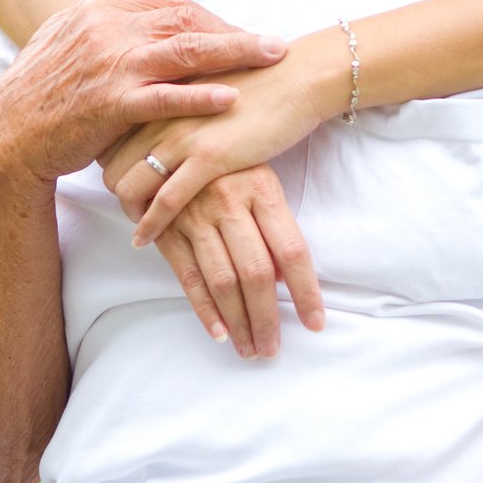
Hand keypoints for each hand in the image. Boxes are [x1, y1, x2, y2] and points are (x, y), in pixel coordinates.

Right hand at [0, 0, 283, 186]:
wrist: (10, 133)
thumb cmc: (46, 87)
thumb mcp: (74, 33)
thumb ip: (118, 7)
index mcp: (101, 9)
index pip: (171, 3)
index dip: (211, 17)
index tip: (240, 32)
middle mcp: (108, 28)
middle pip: (186, 20)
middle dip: (233, 31)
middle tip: (273, 45)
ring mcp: (110, 65)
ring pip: (184, 50)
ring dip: (234, 52)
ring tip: (271, 57)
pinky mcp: (110, 104)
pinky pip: (164, 97)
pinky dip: (199, 96)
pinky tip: (229, 98)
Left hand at [100, 27, 347, 244]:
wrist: (295, 77)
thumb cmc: (257, 81)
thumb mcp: (203, 85)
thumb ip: (178, 102)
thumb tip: (165, 122)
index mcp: (158, 94)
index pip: (111, 138)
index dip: (110, 165)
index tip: (120, 180)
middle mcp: (160, 114)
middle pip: (111, 165)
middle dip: (114, 191)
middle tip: (128, 208)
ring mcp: (182, 135)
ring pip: (129, 185)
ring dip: (129, 212)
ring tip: (137, 226)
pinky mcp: (208, 157)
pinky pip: (165, 201)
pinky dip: (150, 224)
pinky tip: (146, 239)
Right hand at [147, 166, 324, 357]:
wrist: (170, 134)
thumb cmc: (230, 163)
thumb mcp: (260, 179)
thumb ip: (275, 225)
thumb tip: (288, 280)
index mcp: (262, 188)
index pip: (292, 250)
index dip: (306, 292)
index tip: (315, 323)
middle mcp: (229, 202)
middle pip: (256, 273)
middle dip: (266, 318)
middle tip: (273, 349)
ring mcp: (196, 216)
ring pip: (223, 281)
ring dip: (238, 322)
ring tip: (250, 348)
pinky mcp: (168, 229)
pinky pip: (189, 277)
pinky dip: (204, 309)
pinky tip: (219, 333)